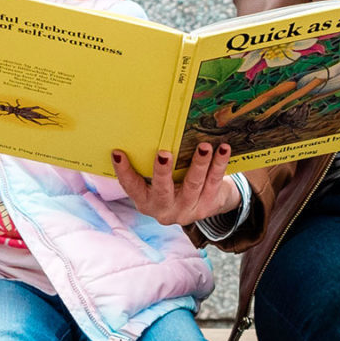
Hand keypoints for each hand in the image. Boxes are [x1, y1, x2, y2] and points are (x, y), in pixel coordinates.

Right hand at [112, 142, 241, 225]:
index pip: (131, 187)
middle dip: (163, 172)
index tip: (117, 153)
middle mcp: (165, 209)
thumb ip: (150, 166)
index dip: (123, 171)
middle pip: (162, 190)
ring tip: (203, 147)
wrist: (206, 203)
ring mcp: (187, 209)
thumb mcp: (158, 181)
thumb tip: (145, 131)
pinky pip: (214, 182)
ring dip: (198, 165)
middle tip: (164, 154)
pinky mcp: (208, 205)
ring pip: (193, 185)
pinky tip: (222, 149)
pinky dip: (218, 165)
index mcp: (146, 201)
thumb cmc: (174, 184)